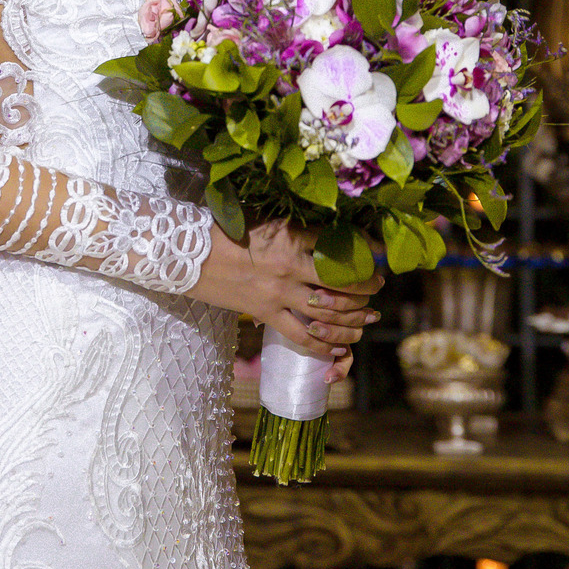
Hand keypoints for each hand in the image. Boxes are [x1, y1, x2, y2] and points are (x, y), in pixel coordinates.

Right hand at [198, 217, 382, 378]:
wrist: (190, 253)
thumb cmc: (226, 229)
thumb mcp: (266, 221)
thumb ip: (297, 230)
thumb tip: (329, 236)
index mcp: (291, 239)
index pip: (340, 250)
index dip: (366, 255)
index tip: (379, 257)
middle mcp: (290, 269)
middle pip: (342, 285)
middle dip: (366, 289)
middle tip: (377, 288)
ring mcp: (278, 295)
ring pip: (328, 314)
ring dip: (353, 318)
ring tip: (367, 317)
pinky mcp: (265, 314)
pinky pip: (300, 336)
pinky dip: (322, 344)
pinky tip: (338, 346)